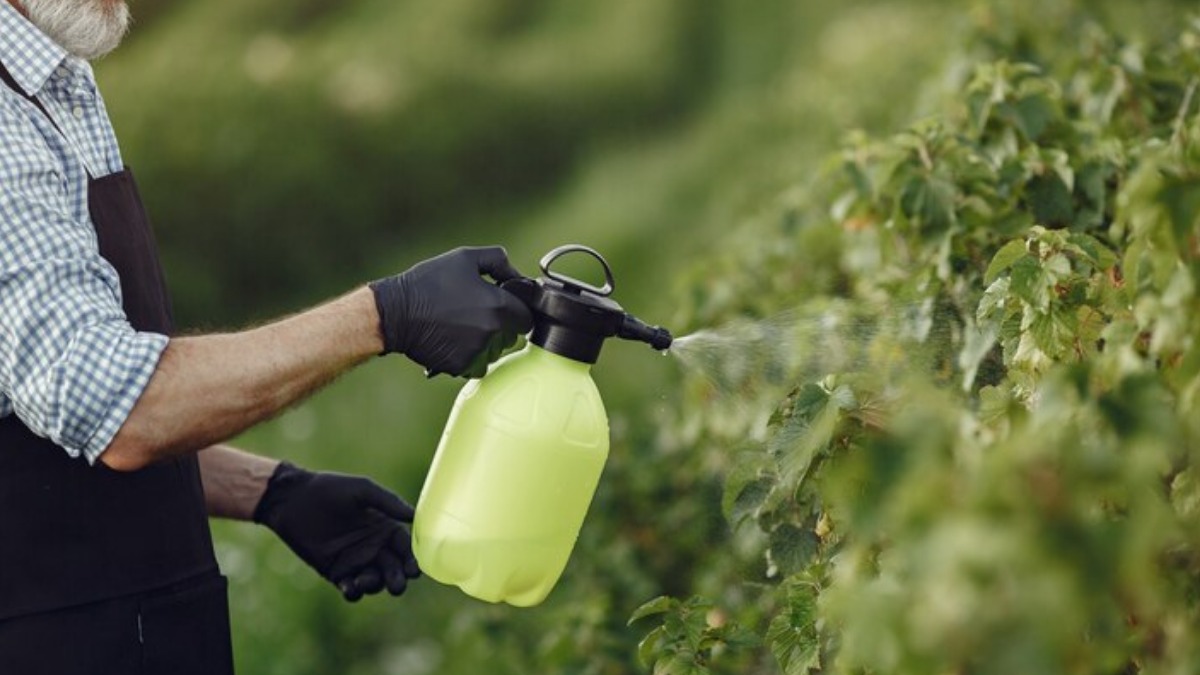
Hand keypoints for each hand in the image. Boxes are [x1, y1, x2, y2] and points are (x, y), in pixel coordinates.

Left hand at [253, 462, 420, 600]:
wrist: (293, 500)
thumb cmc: (329, 489)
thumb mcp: (361, 489)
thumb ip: (388, 502)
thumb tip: (415, 515)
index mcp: (384, 528)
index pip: (405, 548)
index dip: (412, 560)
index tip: (414, 570)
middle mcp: (374, 547)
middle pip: (394, 569)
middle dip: (398, 579)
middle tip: (396, 585)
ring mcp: (355, 561)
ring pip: (374, 582)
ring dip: (375, 585)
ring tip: (366, 580)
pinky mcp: (335, 572)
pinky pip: (350, 588)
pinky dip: (353, 592)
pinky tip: (350, 586)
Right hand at [369, 246, 533, 377]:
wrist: (395, 312)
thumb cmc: (429, 283)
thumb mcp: (464, 258)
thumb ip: (498, 261)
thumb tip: (516, 275)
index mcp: (499, 305)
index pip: (527, 318)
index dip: (517, 311)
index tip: (504, 306)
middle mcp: (492, 332)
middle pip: (511, 336)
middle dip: (501, 327)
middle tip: (476, 314)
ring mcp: (477, 352)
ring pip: (494, 352)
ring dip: (485, 343)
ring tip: (461, 327)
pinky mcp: (461, 366)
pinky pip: (476, 364)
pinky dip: (468, 356)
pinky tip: (452, 340)